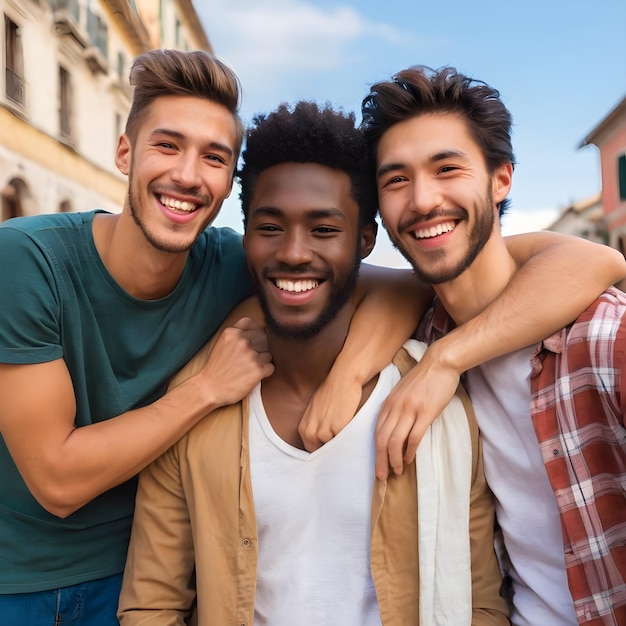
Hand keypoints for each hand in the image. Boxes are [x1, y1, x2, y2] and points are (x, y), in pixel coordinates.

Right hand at [199, 317, 273, 407]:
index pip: (256, 326)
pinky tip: (253, 375)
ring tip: (248, 369)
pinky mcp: (257, 371)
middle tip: (248, 360)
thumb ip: (238, 333)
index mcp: (232, 333)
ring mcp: (250, 356)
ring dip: (262, 362)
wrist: (208, 389)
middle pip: (264, 340)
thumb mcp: (222, 342)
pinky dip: (265, 372)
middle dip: (260, 350)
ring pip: (269, 354)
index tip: (254, 342)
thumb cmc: (216, 367)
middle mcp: (242, 342)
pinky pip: (271, 367)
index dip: (258, 334)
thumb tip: (262, 329)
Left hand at [299, 371, 361, 450]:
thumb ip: (315, 429)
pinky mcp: (338, 429)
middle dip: (332, 452)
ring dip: (342, 446)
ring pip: (334, 449)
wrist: (343, 379)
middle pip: (322, 453)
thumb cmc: (331, 393)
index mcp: (304, 429)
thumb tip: (322, 443)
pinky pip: (345, 443)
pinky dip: (350, 440)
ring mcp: (323, 432)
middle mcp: (310, 432)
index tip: (332, 450)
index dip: (323, 450)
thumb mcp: (315, 413)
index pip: (312, 451)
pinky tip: (353, 431)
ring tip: (348, 435)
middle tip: (341, 445)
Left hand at [374, 345, 460, 478]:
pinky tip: (410, 459)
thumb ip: (396, 409)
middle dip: (380, 461)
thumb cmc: (423, 379)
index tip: (378, 466)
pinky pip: (413, 437)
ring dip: (394, 460)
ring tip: (398, 471)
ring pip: (395, 441)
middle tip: (383, 477)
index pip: (376, 432)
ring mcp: (409, 410)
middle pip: (381, 440)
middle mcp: (394, 407)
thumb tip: (394, 430)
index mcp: (388, 403)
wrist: (439, 363)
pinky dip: (410, 451)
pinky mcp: (425, 412)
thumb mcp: (402, 393)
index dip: (375, 452)